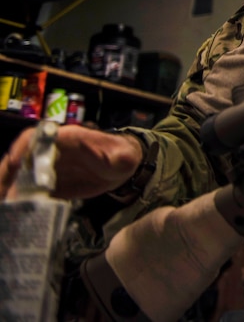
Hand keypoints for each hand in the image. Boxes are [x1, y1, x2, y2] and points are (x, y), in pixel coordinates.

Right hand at [0, 125, 142, 199]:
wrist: (122, 167)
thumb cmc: (121, 155)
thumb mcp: (123, 156)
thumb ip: (119, 158)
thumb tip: (120, 160)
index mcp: (67, 139)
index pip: (37, 137)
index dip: (23, 147)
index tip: (16, 163)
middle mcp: (52, 153)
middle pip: (21, 159)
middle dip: (7, 174)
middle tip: (4, 193)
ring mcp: (48, 170)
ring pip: (20, 177)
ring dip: (10, 189)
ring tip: (7, 206)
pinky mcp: (51, 186)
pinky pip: (30, 193)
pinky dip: (22, 203)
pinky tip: (17, 215)